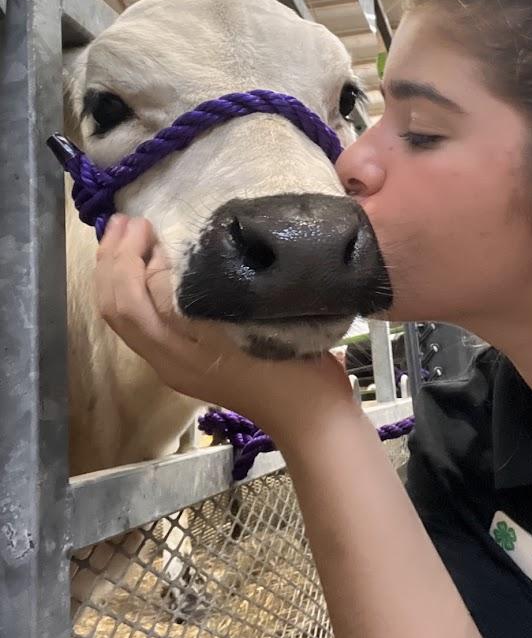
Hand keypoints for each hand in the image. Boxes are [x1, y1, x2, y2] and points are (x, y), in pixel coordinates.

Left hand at [95, 215, 355, 445]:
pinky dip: (136, 287)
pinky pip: (144, 319)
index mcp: (175, 355)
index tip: (150, 224)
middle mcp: (165, 361)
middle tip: (128, 220)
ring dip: (121, 273)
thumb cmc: (289, 371)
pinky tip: (154, 266)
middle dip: (113, 261)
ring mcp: (176, 362)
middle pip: (117, 309)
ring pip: (127, 315)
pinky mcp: (189, 360)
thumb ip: (197, 299)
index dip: (130, 259)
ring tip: (131, 236)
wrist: (313, 417)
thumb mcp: (245, 328)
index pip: (129, 302)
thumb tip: (163, 262)